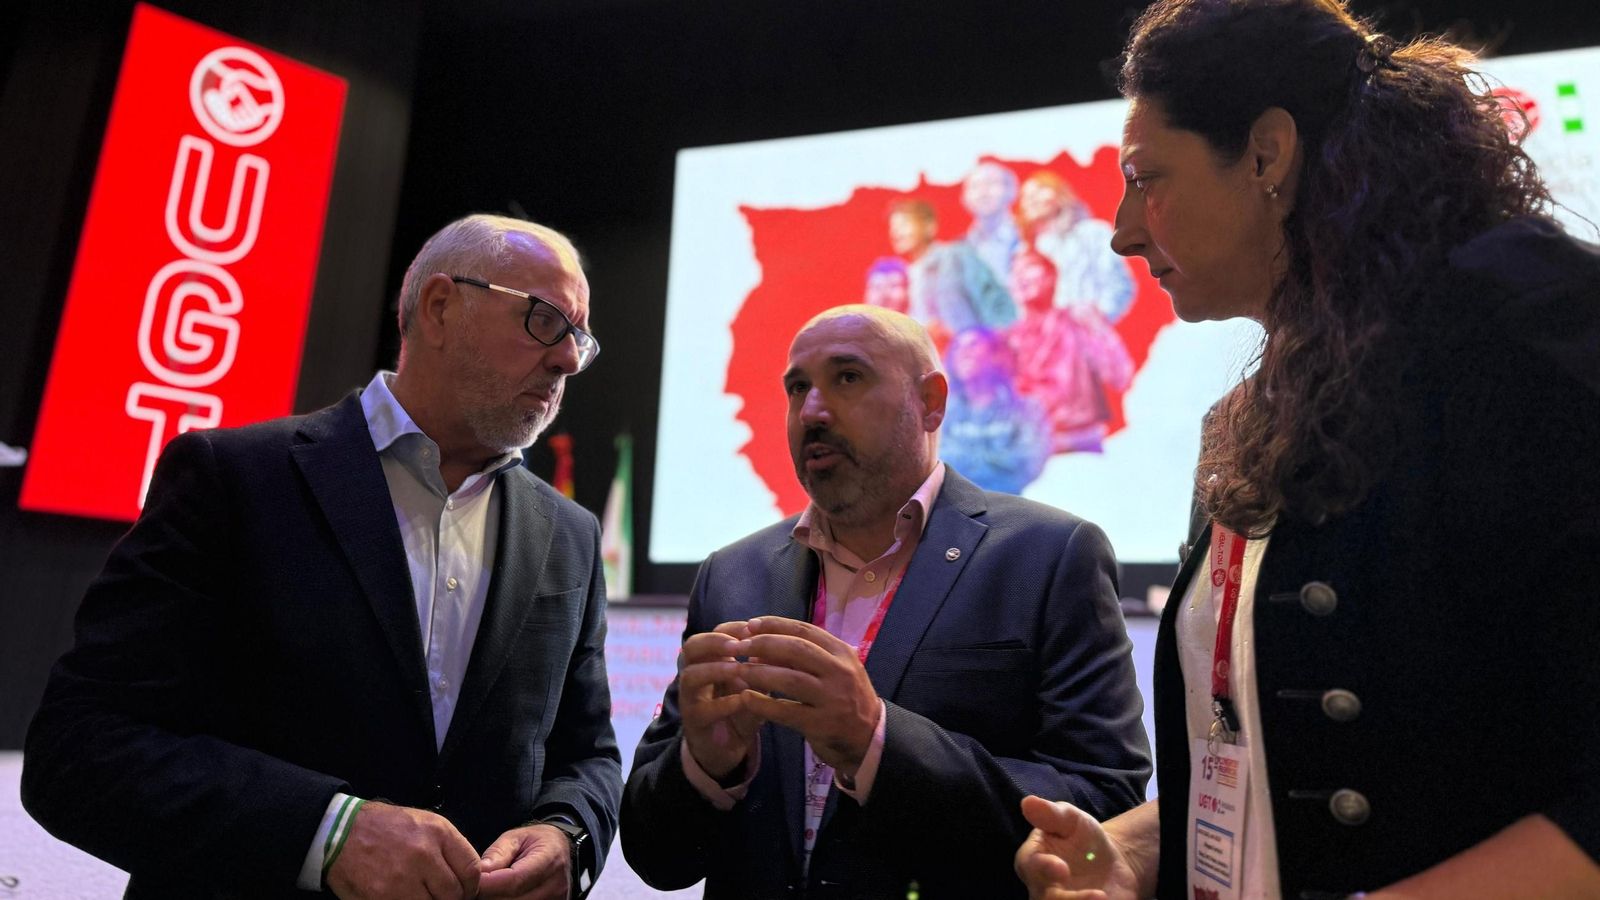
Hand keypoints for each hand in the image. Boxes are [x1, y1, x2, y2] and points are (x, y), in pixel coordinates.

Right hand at [326, 801, 479, 899]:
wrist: (341, 832)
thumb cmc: (386, 827)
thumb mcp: (424, 823)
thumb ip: (449, 848)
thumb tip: (469, 877)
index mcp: (438, 833)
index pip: (471, 869)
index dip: (471, 886)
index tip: (465, 890)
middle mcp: (423, 855)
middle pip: (454, 894)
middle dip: (451, 898)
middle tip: (441, 895)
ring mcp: (402, 879)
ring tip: (421, 894)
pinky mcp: (383, 898)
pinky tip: (405, 896)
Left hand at [476, 823, 571, 898]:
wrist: (560, 850)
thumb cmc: (535, 841)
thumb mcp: (515, 838)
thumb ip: (498, 853)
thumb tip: (480, 871)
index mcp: (549, 859)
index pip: (516, 880)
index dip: (489, 884)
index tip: (472, 882)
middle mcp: (555, 884)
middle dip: (489, 895)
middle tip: (475, 886)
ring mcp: (555, 899)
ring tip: (488, 889)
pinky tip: (500, 895)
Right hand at [680, 621, 764, 779]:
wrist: (725, 748)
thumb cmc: (740, 710)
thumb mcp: (755, 685)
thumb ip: (765, 667)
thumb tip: (783, 645)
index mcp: (711, 659)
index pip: (714, 633)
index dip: (733, 628)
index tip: (754, 628)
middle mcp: (696, 674)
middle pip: (692, 647)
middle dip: (714, 642)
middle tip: (737, 645)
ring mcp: (691, 698)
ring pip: (690, 676)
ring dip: (715, 669)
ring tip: (738, 669)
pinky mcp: (694, 722)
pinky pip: (702, 710)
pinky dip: (722, 704)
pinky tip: (741, 700)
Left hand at [734, 616, 878, 772]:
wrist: (869, 736)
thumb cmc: (845, 697)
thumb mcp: (835, 669)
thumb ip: (806, 656)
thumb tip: (762, 645)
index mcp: (842, 652)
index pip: (804, 630)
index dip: (775, 625)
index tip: (749, 624)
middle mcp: (840, 672)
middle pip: (796, 650)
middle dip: (763, 644)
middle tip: (738, 646)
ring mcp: (832, 699)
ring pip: (790, 679)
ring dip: (759, 673)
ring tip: (737, 670)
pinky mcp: (822, 724)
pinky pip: (786, 711)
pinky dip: (763, 704)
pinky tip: (745, 698)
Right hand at [1015, 796, 1139, 899]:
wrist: (1110, 862)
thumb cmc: (1082, 837)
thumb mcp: (1071, 819)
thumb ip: (1050, 814)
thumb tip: (1027, 802)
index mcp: (1032, 860)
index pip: (1029, 866)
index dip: (1043, 868)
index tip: (1062, 868)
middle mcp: (1042, 889)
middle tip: (1096, 896)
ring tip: (1106, 899)